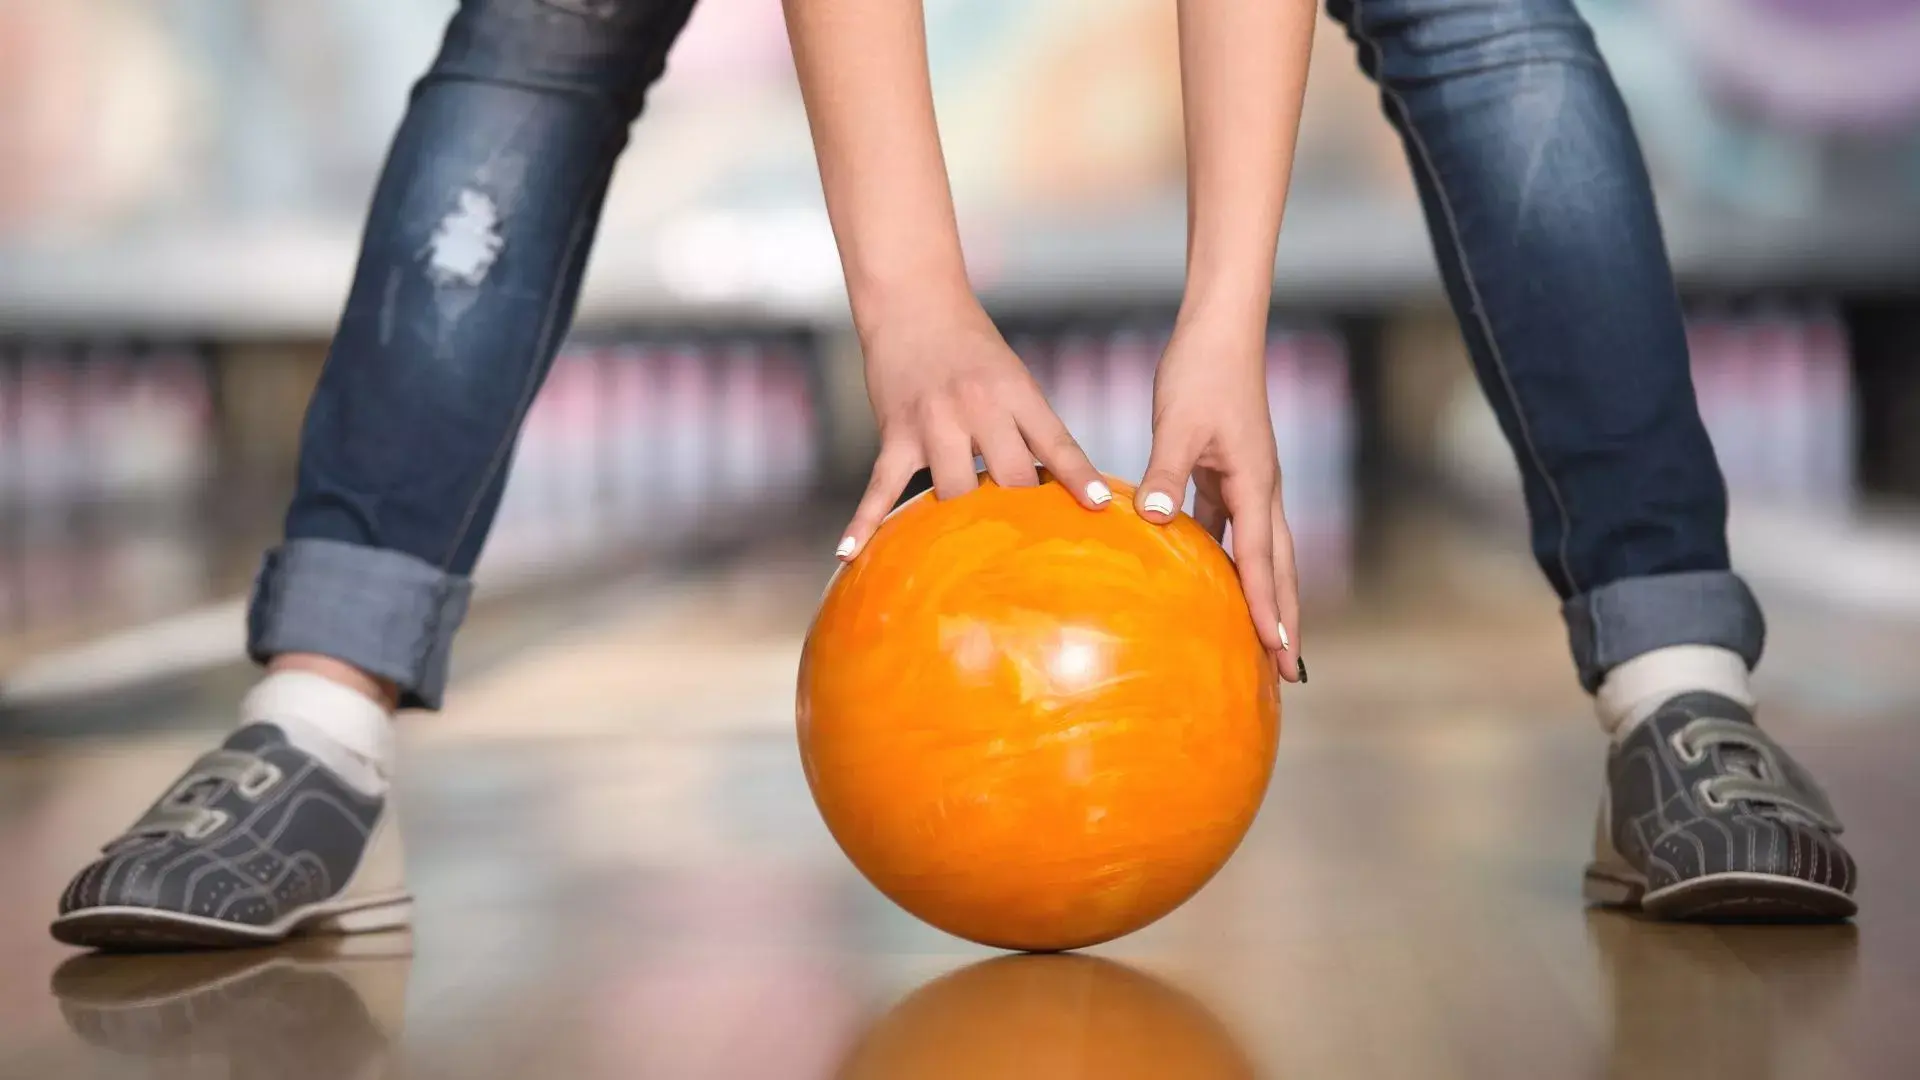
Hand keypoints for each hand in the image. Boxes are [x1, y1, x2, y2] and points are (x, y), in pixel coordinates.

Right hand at [838, 297, 1110, 558]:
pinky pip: (881, 487)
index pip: (1055, 443)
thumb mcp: (1013, 379)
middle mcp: (978, 408)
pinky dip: (865, 522)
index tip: (1100, 507)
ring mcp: (933, 423)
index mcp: (1015, 394)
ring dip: (961, 526)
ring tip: (968, 564)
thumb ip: (1031, 430)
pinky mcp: (895, 434)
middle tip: (1032, 554)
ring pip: (953, 492)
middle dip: (1020, 516)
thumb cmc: (970, 347)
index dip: (1079, 478)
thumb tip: (1057, 488)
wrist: (913, 302)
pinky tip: (849, 554)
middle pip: (1007, 478)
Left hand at [1137, 319, 1302, 682]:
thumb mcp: (1176, 425)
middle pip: (1279, 568)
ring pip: (1261, 553)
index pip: (1263, 560)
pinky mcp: (1227, 474)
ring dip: (1262, 596)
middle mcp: (1261, 491)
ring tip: (1261, 642)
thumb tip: (1155, 518)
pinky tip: (1207, 586)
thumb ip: (1166, 473)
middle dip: (1285, 618)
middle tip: (1290, 671)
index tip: (1280, 652)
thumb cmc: (1200, 374)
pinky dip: (1227, 563)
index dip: (1268, 608)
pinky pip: (1230, 532)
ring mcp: (1247, 484)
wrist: (1219, 332)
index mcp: (1255, 485)